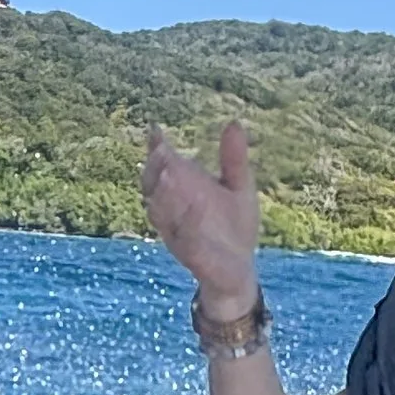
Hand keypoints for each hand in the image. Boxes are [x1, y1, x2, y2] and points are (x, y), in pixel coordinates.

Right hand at [143, 122, 262, 311]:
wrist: (240, 273)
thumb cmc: (234, 229)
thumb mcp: (238, 188)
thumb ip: (234, 159)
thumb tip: (233, 122)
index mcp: (182, 194)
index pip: (162, 169)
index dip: (156, 150)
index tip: (156, 131)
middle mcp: (173, 213)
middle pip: (153, 189)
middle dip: (155, 170)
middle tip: (161, 150)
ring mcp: (179, 235)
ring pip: (163, 215)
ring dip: (164, 196)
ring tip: (169, 175)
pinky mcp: (193, 257)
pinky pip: (185, 242)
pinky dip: (186, 227)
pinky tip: (191, 210)